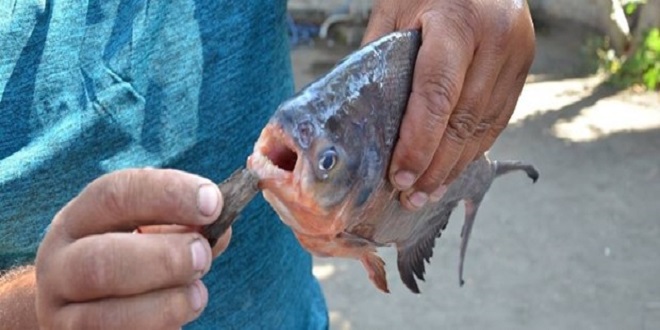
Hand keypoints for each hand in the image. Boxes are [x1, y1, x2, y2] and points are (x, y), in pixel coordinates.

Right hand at [34, 169, 230, 328]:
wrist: (86, 304)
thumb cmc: (133, 257)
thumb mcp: (152, 231)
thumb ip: (187, 226)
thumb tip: (220, 229)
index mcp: (80, 218)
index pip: (116, 194)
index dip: (168, 194)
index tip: (213, 202)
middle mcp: (60, 263)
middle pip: (101, 260)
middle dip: (163, 258)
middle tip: (203, 256)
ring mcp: (61, 313)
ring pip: (106, 315)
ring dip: (165, 305)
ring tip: (197, 296)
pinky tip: (176, 320)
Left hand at [363, 0, 535, 208]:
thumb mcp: (395, 9)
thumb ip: (381, 57)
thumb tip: (366, 116)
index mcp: (459, 22)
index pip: (438, 95)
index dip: (419, 143)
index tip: (400, 176)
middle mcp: (497, 40)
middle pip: (464, 119)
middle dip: (436, 166)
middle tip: (412, 196)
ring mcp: (517, 54)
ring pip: (485, 125)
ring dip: (456, 164)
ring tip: (429, 190)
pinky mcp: (524, 66)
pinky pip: (499, 118)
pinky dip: (474, 146)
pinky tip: (454, 165)